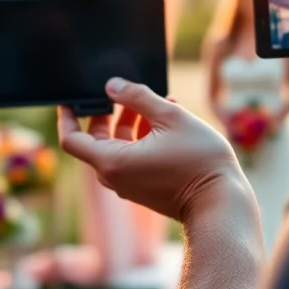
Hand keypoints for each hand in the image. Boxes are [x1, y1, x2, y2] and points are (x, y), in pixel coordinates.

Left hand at [58, 78, 253, 222]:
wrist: (221, 203)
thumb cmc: (198, 161)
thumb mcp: (170, 117)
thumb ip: (138, 97)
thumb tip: (113, 85)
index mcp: (112, 161)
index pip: (71, 139)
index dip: (67, 116)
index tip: (69, 99)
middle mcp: (114, 177)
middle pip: (97, 140)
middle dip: (109, 113)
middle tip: (124, 92)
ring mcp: (129, 185)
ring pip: (118, 147)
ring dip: (132, 123)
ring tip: (158, 102)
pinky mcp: (144, 189)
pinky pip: (132, 159)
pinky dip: (142, 138)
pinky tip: (167, 121)